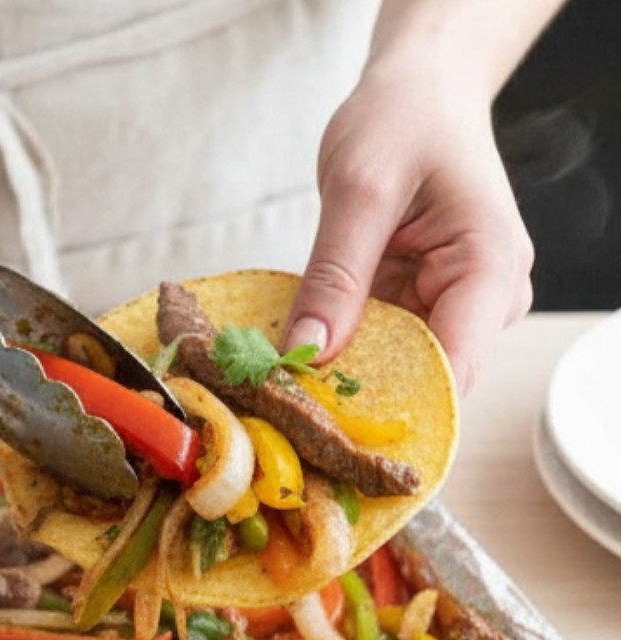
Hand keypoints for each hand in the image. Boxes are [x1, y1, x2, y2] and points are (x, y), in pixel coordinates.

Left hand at [284, 66, 533, 392]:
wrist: (420, 92)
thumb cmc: (403, 121)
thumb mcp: (358, 192)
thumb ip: (335, 276)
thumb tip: (306, 353)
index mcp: (489, 269)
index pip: (452, 369)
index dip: (389, 404)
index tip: (320, 418)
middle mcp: (484, 299)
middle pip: (423, 377)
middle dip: (355, 392)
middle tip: (280, 396)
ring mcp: (453, 305)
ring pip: (395, 366)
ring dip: (341, 372)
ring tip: (279, 373)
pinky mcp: (419, 303)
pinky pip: (377, 343)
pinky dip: (338, 347)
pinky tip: (296, 348)